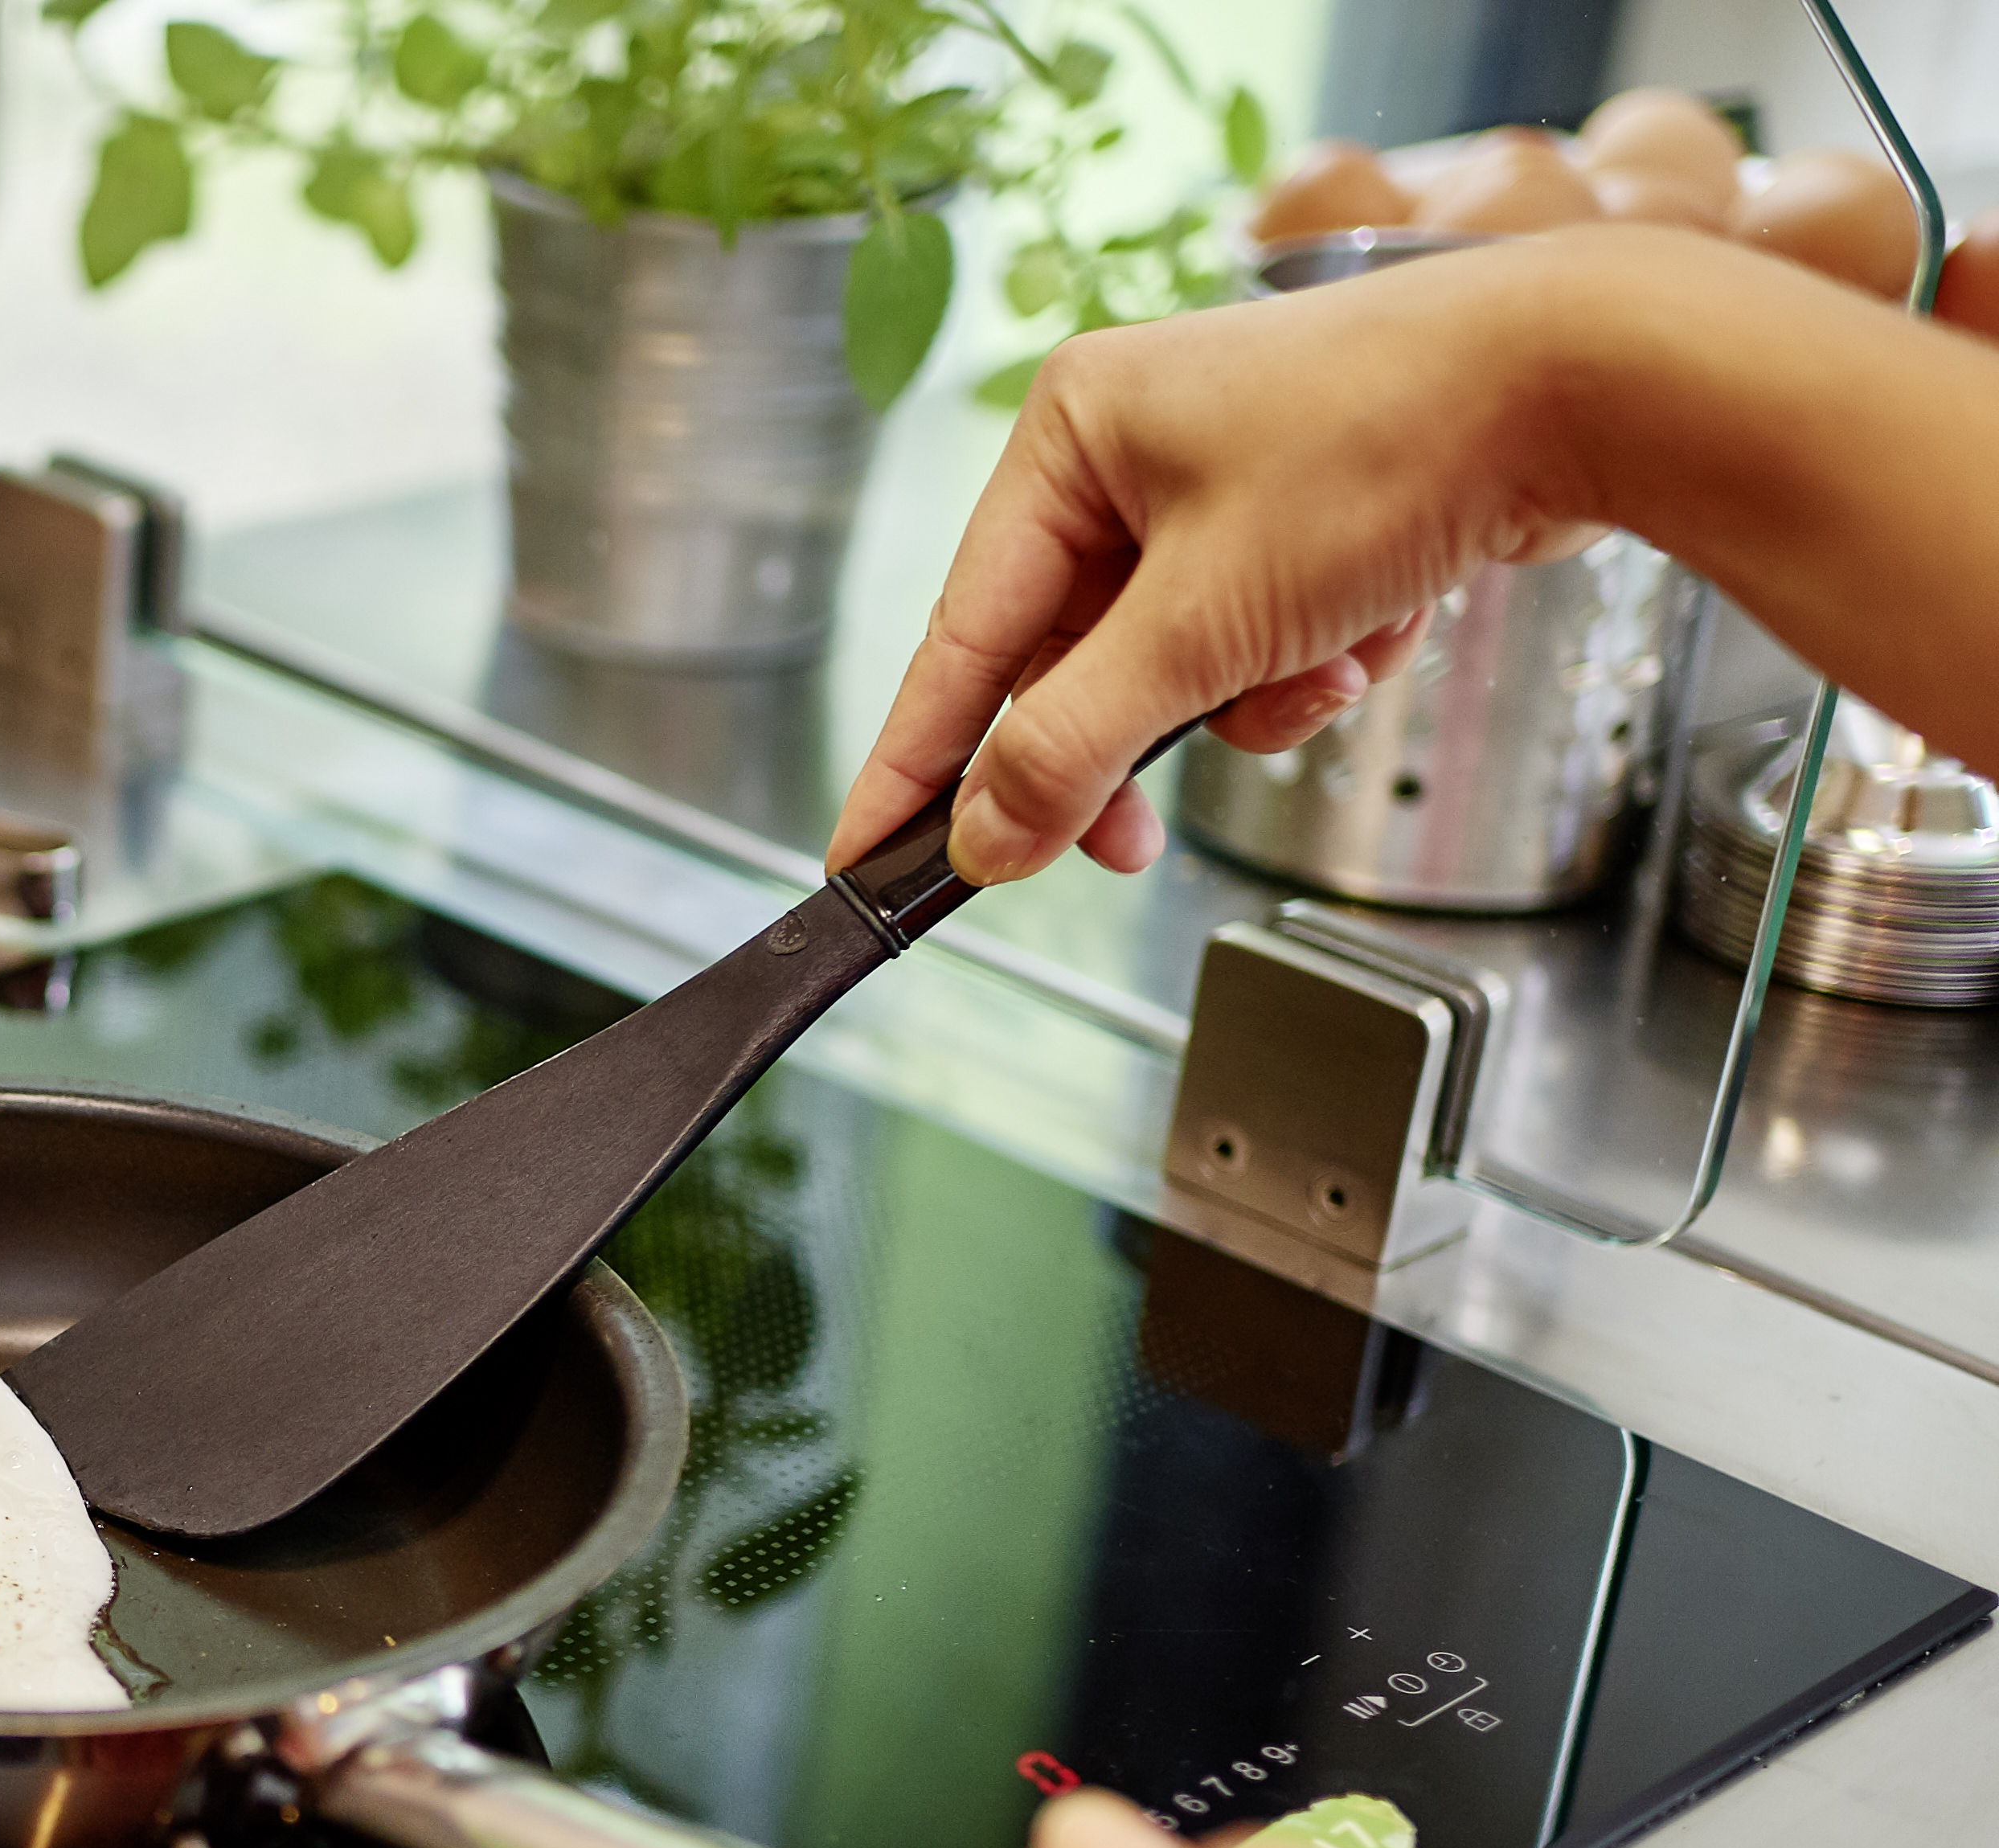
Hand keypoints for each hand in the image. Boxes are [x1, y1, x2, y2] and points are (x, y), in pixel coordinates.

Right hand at [828, 229, 1669, 888]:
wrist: (1592, 380)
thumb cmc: (1390, 445)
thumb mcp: (1200, 625)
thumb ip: (1072, 745)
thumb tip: (985, 839)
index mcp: (1068, 432)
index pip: (958, 635)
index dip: (914, 763)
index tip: (867, 855)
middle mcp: (1135, 444)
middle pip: (1070, 661)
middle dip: (1121, 745)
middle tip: (1117, 841)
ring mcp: (1228, 476)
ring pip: (1174, 662)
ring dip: (1240, 703)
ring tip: (1309, 681)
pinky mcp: (1311, 512)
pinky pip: (1260, 638)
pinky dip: (1309, 662)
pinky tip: (1372, 632)